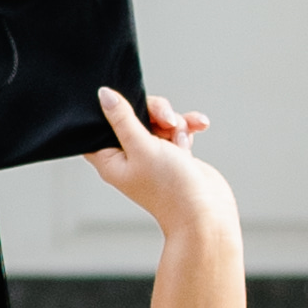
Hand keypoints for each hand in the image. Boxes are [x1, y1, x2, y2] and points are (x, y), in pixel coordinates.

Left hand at [85, 84, 231, 236]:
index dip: (112, 111)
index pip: (101, 126)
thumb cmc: (171, 189)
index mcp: (112, 159)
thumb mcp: (142, 147)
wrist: (206, 213)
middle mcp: (130, 156)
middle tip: (167, 121)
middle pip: (134, 116)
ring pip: (160, 121)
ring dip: (176, 122)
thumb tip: (104, 95)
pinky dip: (188, 127)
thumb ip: (123, 119)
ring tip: (183, 138)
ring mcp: (154, 156)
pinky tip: (200, 128)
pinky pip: (178, 130)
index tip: (128, 103)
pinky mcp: (174, 155)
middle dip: (156, 112)